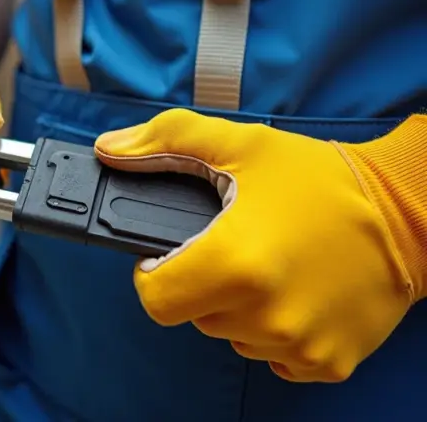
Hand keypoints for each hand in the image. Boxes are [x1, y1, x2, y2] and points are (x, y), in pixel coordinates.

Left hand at [94, 108, 414, 382]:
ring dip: (239, 308)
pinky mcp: (326, 363)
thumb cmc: (321, 179)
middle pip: (194, 314)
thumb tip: (110, 149)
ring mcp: (298, 345)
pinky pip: (273, 356)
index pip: (155, 298)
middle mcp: (264, 314)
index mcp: (235, 262)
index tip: (174, 255)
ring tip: (271, 264)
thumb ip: (165, 143)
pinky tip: (296, 291)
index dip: (155, 273)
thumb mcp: (241, 144)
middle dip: (202, 283)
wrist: (409, 213)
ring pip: (232, 335)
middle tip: (236, 246)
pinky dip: (275, 330)